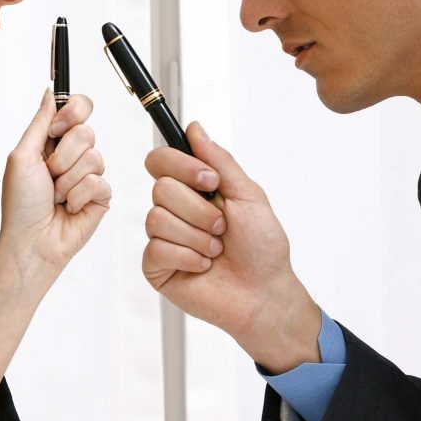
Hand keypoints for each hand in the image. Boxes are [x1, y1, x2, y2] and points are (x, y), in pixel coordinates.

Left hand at [0, 89, 110, 272]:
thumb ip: (39, 122)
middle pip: (87, 131)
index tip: (56, 129)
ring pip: (95, 156)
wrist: (32, 241)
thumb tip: (50, 92)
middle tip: (49, 174)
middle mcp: (73, 155)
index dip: (73, 113)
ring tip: (56, 196)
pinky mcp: (101, 195)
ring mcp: (89, 175)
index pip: (78, 108)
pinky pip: (99, 181)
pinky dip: (78, 196)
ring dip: (67, 180)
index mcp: (53, 142)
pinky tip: (68, 208)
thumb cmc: (20, 204)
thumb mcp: (22, 156)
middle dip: (63, 156)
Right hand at [141, 122, 319, 371]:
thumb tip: (194, 128)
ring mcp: (162, 238)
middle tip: (222, 227)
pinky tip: (203, 267)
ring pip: (157, 218)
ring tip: (215, 250)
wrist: (264, 292)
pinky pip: (157, 249)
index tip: (210, 181)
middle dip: (199, 210)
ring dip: (197, 236)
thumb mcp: (248, 195)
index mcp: (193, 189)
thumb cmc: (262, 247)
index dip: (181, 166)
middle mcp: (174, 210)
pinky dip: (188, 257)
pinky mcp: (156, 266)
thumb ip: (220, 160)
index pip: (161, 160)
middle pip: (161, 188)